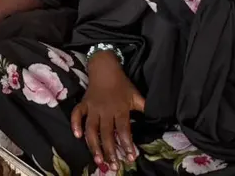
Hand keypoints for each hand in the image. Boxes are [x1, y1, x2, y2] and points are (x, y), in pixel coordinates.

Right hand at [71, 51, 144, 171]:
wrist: (105, 68)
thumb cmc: (122, 84)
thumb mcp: (136, 95)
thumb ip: (145, 107)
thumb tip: (158, 117)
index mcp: (120, 109)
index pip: (123, 130)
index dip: (127, 144)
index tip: (131, 157)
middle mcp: (105, 110)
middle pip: (106, 134)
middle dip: (110, 151)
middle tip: (113, 166)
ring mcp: (92, 108)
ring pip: (91, 129)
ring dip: (93, 145)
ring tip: (98, 160)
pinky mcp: (83, 104)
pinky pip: (77, 114)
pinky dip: (75, 124)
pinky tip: (77, 136)